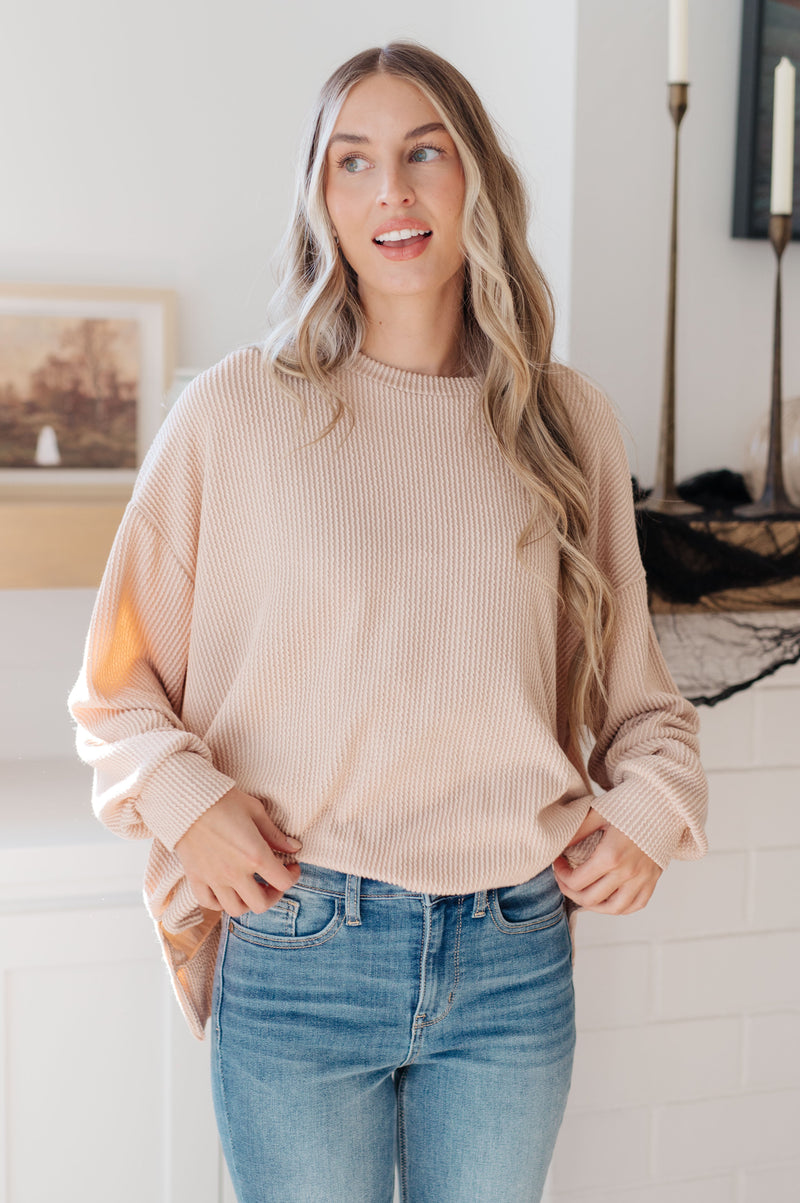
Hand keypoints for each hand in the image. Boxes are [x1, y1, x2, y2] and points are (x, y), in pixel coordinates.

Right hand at [174, 786, 302, 916]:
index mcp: (255, 855)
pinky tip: (226, 889)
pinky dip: (220, 902)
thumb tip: (295, 847)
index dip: (293, 876)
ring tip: (250, 887)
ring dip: (248, 902)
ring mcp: (214, 879)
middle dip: (273, 894)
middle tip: (272, 881)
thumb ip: (275, 834)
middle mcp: (235, 873)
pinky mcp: (195, 878)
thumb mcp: (255, 811)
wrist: (187, 798)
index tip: (292, 867)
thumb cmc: (224, 800)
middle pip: (261, 904)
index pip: (283, 882)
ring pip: (235, 909)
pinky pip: (209, 903)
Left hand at [553, 805, 661, 914]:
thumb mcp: (598, 812)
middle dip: (571, 891)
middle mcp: (627, 872)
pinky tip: (608, 898)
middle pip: (590, 899)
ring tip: (583, 893)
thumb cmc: (630, 804)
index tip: (558, 864)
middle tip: (565, 879)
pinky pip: (636, 905)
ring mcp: (642, 879)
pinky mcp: (653, 880)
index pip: (576, 882)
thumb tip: (560, 847)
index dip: (561, 876)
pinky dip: (620, 907)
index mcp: (610, 855)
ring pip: (613, 909)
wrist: (664, 803)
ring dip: (594, 905)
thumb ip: (577, 831)